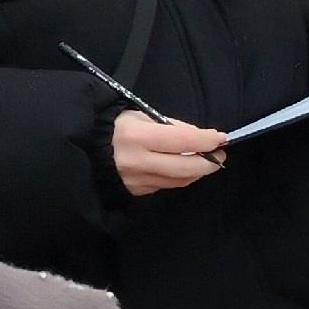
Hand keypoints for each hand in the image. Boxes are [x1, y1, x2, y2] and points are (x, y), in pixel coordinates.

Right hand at [112, 110, 228, 196]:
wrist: (87, 147)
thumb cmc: (117, 126)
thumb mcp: (143, 116)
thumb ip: (172, 127)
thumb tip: (199, 139)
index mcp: (138, 137)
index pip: (183, 140)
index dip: (206, 140)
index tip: (221, 138)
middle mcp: (137, 162)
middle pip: (185, 168)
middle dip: (209, 162)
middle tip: (220, 155)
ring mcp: (136, 181)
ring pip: (178, 180)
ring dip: (197, 172)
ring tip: (207, 161)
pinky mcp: (136, 192)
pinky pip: (166, 186)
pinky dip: (180, 177)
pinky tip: (185, 169)